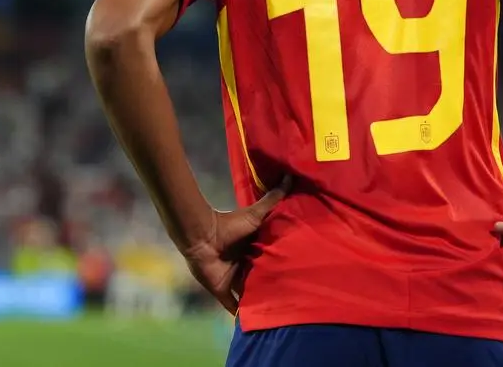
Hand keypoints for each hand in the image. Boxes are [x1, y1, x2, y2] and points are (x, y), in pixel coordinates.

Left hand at [179, 179, 289, 313]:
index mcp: (253, 251)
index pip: (271, 263)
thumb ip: (272, 199)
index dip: (283, 268)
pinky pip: (233, 308)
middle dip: (274, 289)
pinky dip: (241, 317)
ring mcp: (234, 281)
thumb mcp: (255, 214)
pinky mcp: (223, 292)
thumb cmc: (228, 224)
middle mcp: (245, 268)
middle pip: (262, 281)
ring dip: (260, 303)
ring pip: (251, 296)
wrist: (201, 235)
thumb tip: (290, 177)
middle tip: (295, 299)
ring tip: (280, 316)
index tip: (301, 274)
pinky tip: (254, 326)